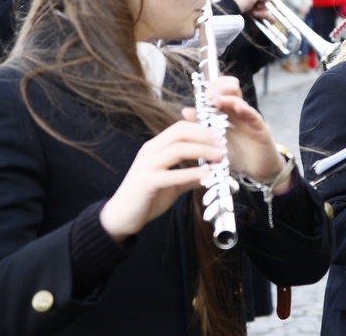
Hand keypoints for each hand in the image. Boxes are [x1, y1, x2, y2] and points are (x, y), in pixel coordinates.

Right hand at [100, 121, 222, 242]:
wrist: (121, 217)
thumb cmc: (146, 198)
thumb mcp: (173, 184)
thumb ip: (190, 177)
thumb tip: (210, 174)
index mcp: (155, 147)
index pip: (180, 127)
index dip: (202, 130)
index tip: (220, 138)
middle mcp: (149, 151)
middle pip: (180, 132)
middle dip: (205, 136)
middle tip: (223, 146)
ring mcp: (146, 165)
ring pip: (177, 149)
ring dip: (202, 151)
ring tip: (220, 157)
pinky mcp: (146, 182)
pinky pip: (172, 174)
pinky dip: (192, 173)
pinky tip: (207, 175)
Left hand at [182, 76, 284, 190]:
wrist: (257, 172)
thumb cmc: (237, 156)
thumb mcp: (216, 143)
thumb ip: (202, 127)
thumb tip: (186, 111)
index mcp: (227, 113)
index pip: (220, 91)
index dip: (211, 88)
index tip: (201, 95)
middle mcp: (238, 112)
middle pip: (231, 89)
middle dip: (218, 87)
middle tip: (207, 95)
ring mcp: (249, 118)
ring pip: (239, 100)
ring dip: (227, 97)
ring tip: (216, 100)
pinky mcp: (260, 128)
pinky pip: (253, 115)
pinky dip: (245, 110)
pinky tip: (238, 107)